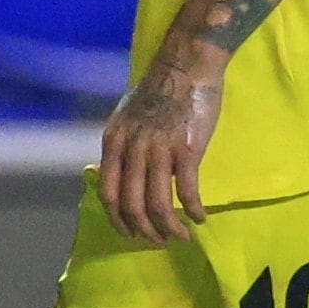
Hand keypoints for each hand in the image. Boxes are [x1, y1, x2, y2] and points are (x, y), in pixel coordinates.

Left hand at [98, 55, 223, 243]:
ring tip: (181, 236)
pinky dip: (194, 211)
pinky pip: (188, 192)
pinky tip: (200, 218)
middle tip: (159, 241)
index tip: (131, 234)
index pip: (107, 193)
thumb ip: (123, 146)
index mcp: (114, 142)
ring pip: (158, 205)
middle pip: (131, 206)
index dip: (118, 220)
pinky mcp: (187, 150)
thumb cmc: (158, 91)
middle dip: (145, 231)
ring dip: (169, 229)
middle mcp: (132, 149)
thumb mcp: (126, 117)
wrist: (185, 66)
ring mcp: (158, 150)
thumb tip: (123, 175)